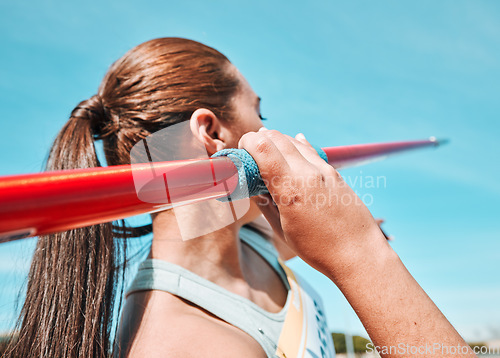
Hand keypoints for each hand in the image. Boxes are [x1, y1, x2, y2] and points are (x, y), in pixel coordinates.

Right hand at [239, 129, 386, 276]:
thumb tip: (253, 189)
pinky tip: (295, 142)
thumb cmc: (318, 249)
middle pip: (277, 138)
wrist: (359, 253)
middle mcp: (308, 173)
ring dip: (278, 141)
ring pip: (294, 141)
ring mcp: (324, 170)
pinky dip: (297, 146)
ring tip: (269, 151)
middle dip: (259, 139)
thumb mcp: (282, 231)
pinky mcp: (335, 173)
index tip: (241, 150)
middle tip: (251, 151)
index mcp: (290, 189)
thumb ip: (264, 205)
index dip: (247, 142)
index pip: (262, 148)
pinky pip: (311, 151)